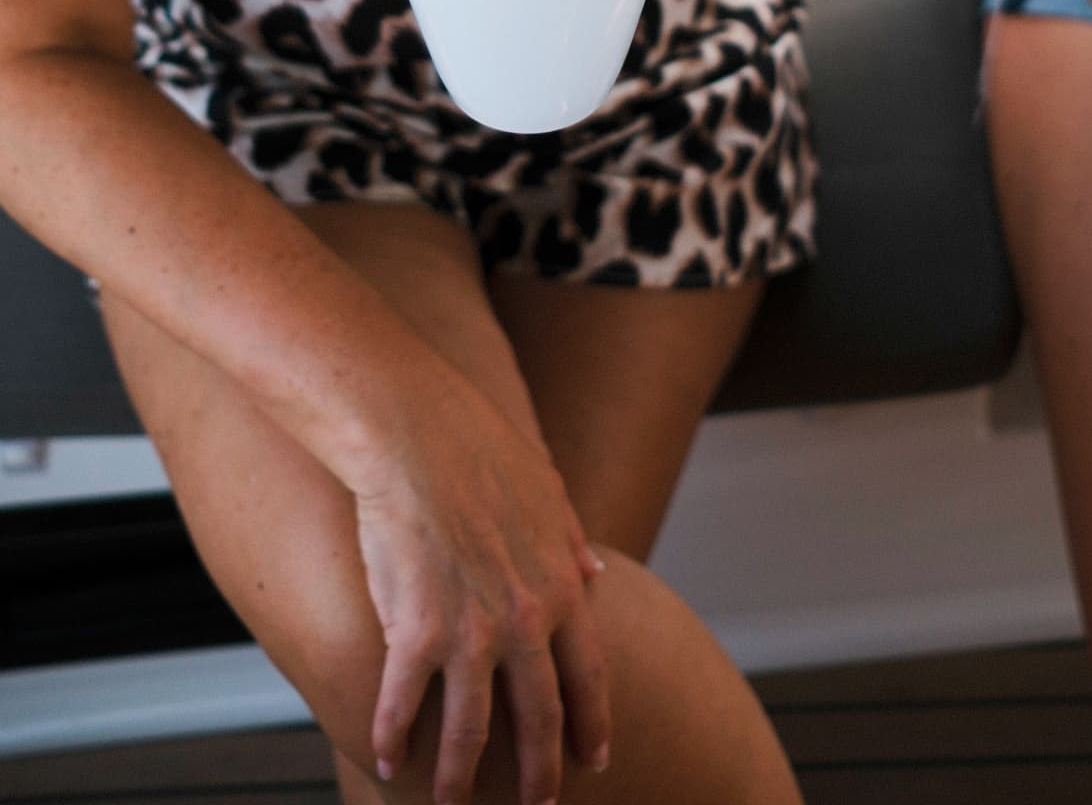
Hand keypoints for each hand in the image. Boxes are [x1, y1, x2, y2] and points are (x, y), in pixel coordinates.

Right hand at [352, 365, 609, 804]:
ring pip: (473, 729)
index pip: (589, 673)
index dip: (592, 722)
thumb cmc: (476, 446)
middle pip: (540, 716)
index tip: (596, 758)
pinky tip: (385, 760)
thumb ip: (570, 538)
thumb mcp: (546, 488)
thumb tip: (594, 573)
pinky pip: (405, 704)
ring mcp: (472, 629)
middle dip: (541, 771)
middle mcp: (525, 617)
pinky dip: (394, 738)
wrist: (415, 431)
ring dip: (462, 778)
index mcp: (560, 584)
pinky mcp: (415, 630)